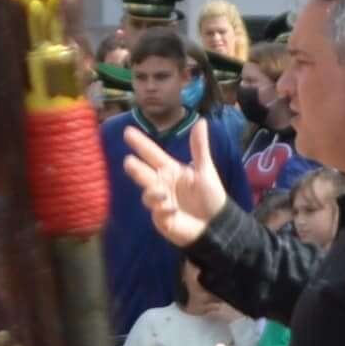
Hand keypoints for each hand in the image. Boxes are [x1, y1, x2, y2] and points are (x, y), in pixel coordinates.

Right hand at [123, 121, 235, 246]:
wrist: (216, 224)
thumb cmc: (211, 195)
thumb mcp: (205, 169)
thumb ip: (199, 147)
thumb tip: (201, 121)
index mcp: (170, 170)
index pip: (152, 154)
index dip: (140, 144)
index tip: (127, 132)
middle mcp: (161, 184)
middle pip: (143, 173)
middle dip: (135, 168)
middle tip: (128, 162)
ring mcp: (159, 202)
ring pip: (147, 195)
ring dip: (152, 193)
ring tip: (162, 194)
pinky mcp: (162, 220)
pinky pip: (157, 213)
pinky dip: (163, 210)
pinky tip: (173, 210)